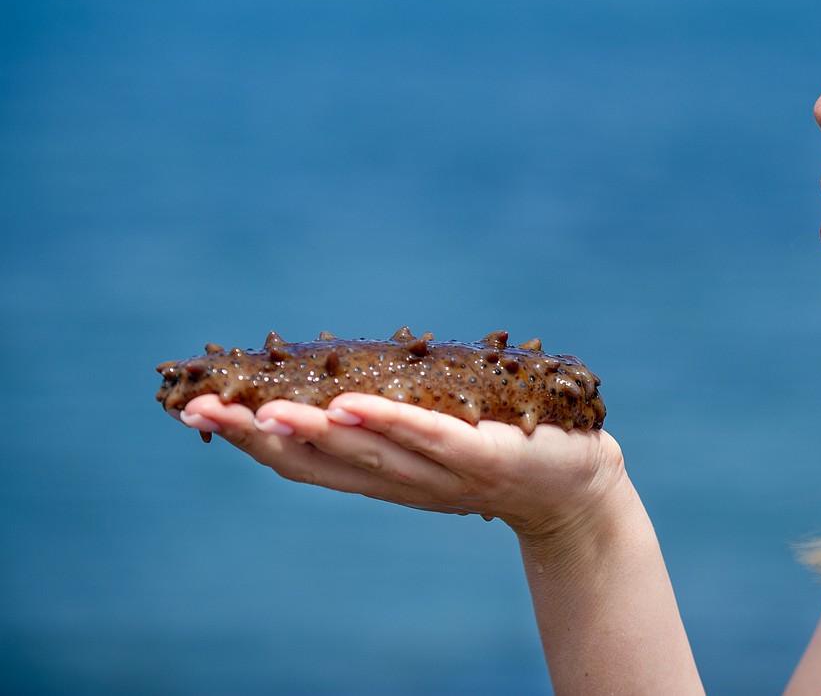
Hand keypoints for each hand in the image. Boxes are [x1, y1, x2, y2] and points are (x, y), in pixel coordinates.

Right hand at [176, 393, 624, 539]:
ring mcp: (443, 472)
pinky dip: (389, 422)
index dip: (249, 439)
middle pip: (320, 461)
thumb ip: (388, 417)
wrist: (575, 490)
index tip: (196, 412)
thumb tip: (340, 378)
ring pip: (368, 453)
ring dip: (313, 431)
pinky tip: (351, 406)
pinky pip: (432, 437)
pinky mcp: (485, 456)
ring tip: (262, 412)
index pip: (305, 461)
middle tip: (201, 411)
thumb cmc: (498, 451)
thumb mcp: (431, 436)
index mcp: (383, 474)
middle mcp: (402, 481)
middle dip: (257, 435)